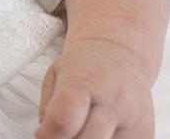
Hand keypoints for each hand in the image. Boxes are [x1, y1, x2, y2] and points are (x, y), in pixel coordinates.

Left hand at [36, 38, 154, 137]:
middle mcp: (112, 101)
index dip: (48, 134)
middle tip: (60, 134)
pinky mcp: (145, 134)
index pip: (63, 120)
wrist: (121, 56)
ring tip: (80, 130)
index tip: (42, 135)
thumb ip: (47, 108)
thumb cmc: (84, 67)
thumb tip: (46, 136)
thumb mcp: (55, 76)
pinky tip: (98, 132)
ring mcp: (133, 119)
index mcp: (84, 82)